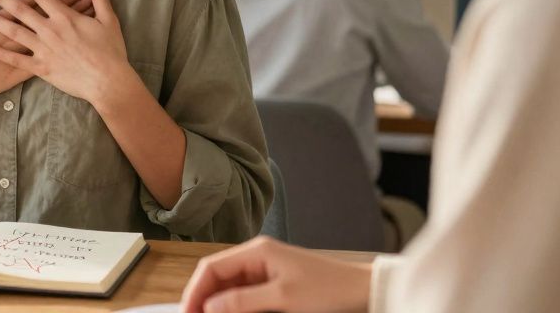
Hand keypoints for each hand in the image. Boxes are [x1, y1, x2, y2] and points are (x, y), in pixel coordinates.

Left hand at [0, 0, 129, 106]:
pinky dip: (1, 54)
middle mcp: (50, 31)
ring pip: (15, 32)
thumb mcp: (108, 20)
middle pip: (22, 11)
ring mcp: (44, 50)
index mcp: (64, 17)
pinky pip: (17, 61)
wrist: (108, 82)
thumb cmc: (110, 51)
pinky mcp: (42, 69)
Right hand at [0, 0, 91, 107]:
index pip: (32, 1)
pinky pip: (44, 61)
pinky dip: (62, 53)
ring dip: (68, 26)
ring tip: (85, 16)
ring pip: (50, 37)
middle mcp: (13, 35)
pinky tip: (77, 48)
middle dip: (67, 2)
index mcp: (0, 20)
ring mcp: (17, 55)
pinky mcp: (17, 73)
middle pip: (46, 16)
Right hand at [180, 236, 371, 312]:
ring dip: (217, 305)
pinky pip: (244, 295)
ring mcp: (265, 270)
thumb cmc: (329, 290)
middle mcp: (256, 257)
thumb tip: (209, 307)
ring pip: (228, 287)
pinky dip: (233, 307)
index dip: (195, 291)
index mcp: (256, 251)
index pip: (211, 268)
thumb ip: (242, 301)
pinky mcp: (274, 284)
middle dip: (203, 299)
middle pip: (217, 277)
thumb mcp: (283, 299)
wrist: (364, 291)